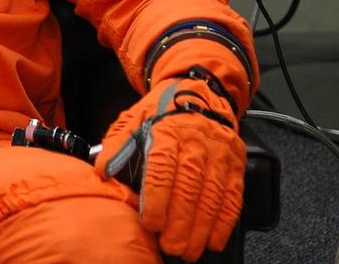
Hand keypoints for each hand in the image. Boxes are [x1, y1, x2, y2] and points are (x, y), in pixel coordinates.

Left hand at [95, 69, 245, 259]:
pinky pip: (233, 196)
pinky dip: (225, 221)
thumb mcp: (133, 119)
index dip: (157, 199)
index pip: (162, 169)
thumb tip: (102, 171)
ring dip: (201, 228)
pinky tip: (214, 240)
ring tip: (189, 250)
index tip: (150, 223)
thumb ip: (117, 145)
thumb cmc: (162, 112)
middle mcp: (196, 142)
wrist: (200, 92)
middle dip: (180, 222)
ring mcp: (219, 153)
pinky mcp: (236, 163)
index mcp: (167, 131)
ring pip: (212, 196)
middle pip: (189, 187)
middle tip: (170, 246)